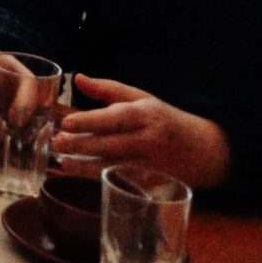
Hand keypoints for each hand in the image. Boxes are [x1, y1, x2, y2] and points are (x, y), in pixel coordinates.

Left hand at [55, 76, 231, 189]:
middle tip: (55, 143)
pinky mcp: (155, 184)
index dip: (90, 121)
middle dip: (81, 146)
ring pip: (116, 167)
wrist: (206, 150)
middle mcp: (150, 139)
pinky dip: (104, 180)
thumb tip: (77, 78)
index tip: (66, 123)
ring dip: (86, 167)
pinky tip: (83, 176)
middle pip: (112, 145)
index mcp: (146, 115)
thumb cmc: (165, 119)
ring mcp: (153, 165)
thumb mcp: (142, 98)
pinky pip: (125, 183)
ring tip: (62, 162)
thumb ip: (108, 89)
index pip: (115, 117)